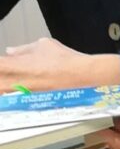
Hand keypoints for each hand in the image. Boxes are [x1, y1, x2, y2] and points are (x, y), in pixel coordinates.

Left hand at [0, 39, 119, 92]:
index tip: (3, 64)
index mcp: (14, 65)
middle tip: (10, 74)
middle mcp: (14, 82)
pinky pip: (13, 101)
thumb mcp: (44, 45)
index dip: (0, 65)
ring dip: (7, 87)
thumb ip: (23, 49)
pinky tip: (20, 93)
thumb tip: (11, 51)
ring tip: (18, 82)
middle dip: (3, 76)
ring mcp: (21, 95)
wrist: (82, 77)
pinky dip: (13, 97)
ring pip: (3, 94)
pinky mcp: (30, 103)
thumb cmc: (66, 60)